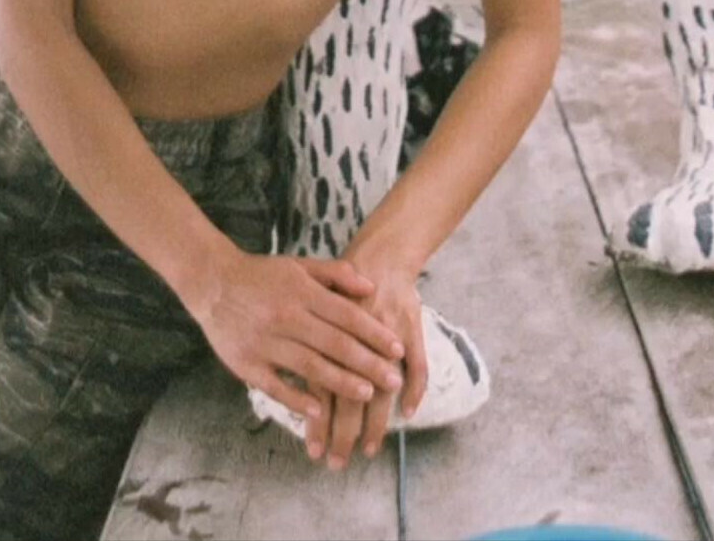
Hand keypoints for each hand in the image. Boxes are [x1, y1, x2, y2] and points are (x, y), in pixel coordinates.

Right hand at [195, 249, 405, 425]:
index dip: (374, 334)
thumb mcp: (300, 265)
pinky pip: (276, 386)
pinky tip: (319, 410)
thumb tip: (370, 287)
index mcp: (302, 293)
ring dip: (342, 383)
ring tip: (368, 395)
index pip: (347, 316)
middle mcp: (287, 318)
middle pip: (335, 345)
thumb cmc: (262, 275)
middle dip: (368, 364)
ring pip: (311, 367)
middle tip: (393, 380)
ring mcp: (266, 343)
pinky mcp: (247, 364)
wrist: (213, 282)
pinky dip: (297, 399)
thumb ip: (336, 274)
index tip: (397, 350)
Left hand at [306, 249, 426, 469]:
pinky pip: (418, 365)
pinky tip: (410, 414)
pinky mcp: (410, 327)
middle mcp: (356, 338)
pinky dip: (416, 390)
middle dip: (342, 434)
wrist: (381, 251)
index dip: (318, 422)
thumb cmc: (343, 283)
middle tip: (336, 463)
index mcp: (328, 332)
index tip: (314, 450)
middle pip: (349, 396)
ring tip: (368, 450)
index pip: (321, 388)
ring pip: (382, 389)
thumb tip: (295, 379)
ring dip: (375, 424)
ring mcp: (386, 334)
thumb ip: (305, 339)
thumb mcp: (316, 305)